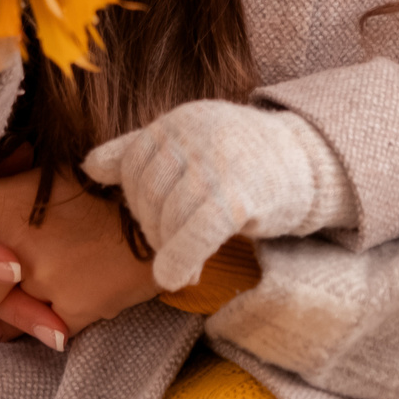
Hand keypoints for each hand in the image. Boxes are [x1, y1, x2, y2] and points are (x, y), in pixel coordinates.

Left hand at [0, 169, 163, 337]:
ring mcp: (47, 280)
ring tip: (6, 306)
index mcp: (8, 198)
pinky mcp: (75, 309)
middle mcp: (18, 243)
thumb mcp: (51, 169)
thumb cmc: (110, 181)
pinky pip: (36, 335)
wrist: (171, 206)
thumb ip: (5, 184)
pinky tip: (47, 315)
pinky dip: (39, 328)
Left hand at [85, 100, 339, 289]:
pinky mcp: (238, 196)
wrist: (309, 164)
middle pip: (147, 195)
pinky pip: (194, 234)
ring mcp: (217, 164)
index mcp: (178, 120)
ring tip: (183, 265)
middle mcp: (194, 135)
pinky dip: (180, 259)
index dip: (139, 203)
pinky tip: (177, 278)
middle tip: (174, 247)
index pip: (133, 166)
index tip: (158, 222)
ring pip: (168, 218)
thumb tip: (89, 166)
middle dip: (154, 229)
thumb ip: (140, 151)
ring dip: (170, 249)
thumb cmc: (245, 160)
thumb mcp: (192, 142)